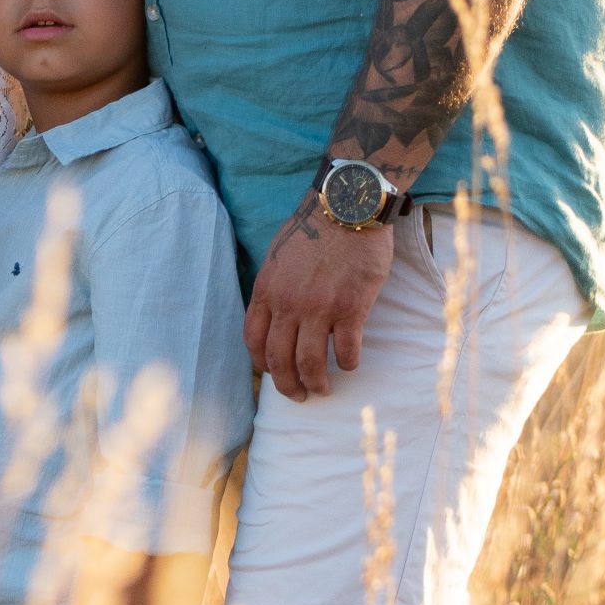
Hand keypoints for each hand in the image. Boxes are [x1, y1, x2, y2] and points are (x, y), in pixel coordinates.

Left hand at [244, 199, 395, 396]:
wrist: (346, 208)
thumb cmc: (314, 227)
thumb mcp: (277, 255)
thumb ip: (273, 286)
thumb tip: (273, 311)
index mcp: (267, 291)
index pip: (253, 340)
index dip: (260, 364)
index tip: (272, 374)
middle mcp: (288, 305)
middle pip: (280, 360)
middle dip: (287, 386)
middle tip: (298, 396)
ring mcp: (319, 309)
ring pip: (311, 363)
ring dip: (317, 383)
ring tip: (324, 390)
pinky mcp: (351, 309)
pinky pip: (346, 350)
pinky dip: (348, 364)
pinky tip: (350, 364)